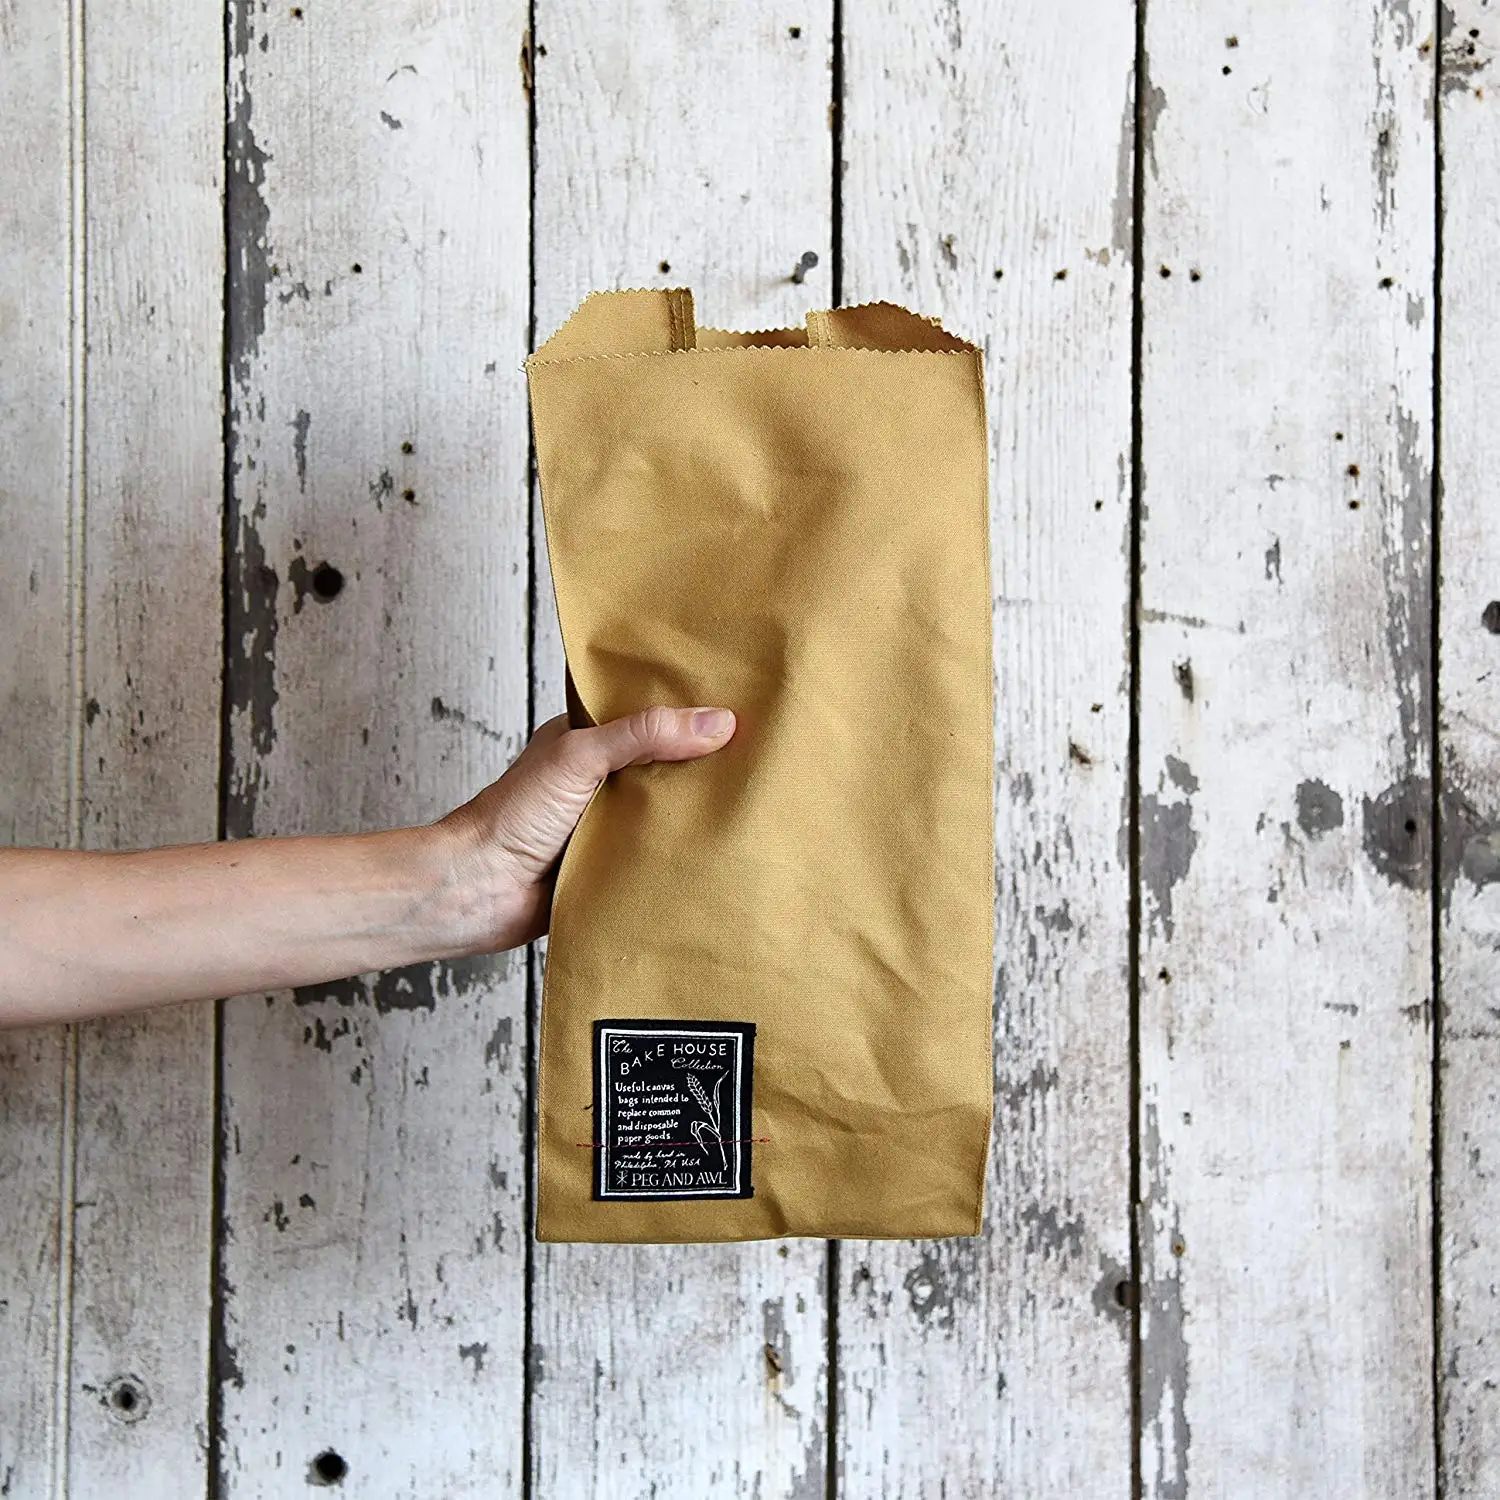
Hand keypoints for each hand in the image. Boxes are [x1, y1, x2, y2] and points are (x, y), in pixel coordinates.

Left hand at [438, 705, 735, 951]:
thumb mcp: (580, 757)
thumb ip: (643, 736)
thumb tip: (716, 722)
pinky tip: (722, 846)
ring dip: (696, 810)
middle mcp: (601, 780)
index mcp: (588, 741)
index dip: (685, 706)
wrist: (478, 892)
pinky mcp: (614, 866)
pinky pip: (658, 854)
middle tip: (762, 750)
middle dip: (703, 761)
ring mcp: (608, 824)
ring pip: (666, 810)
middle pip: (664, 763)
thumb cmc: (511, 815)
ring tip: (756, 797)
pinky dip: (682, 853)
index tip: (737, 699)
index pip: (646, 713)